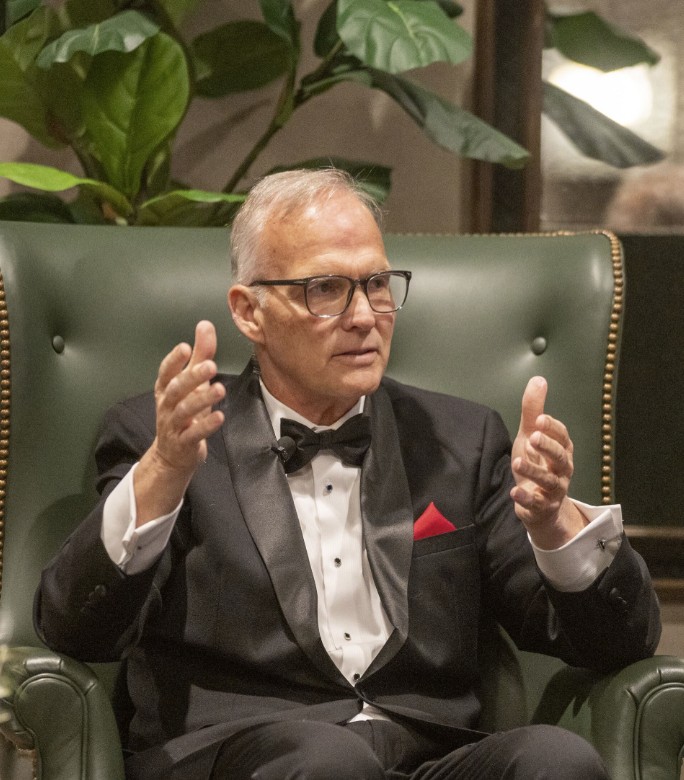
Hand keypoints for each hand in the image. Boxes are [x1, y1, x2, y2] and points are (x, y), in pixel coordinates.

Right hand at [135, 321, 225, 523]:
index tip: (185, 347)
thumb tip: (205, 325)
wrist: (173, 455)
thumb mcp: (192, 383)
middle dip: (192, 376)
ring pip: (185, 410)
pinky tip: (219, 417)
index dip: (174, 360)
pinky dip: (207, 425)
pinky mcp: (184, 442)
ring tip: (219, 389)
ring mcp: (174, 424)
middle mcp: (167, 405)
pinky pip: (194, 433)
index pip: (166, 372)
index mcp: (166, 388)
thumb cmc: (184, 412)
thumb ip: (200, 355)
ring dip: (202, 399)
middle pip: (176, 389)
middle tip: (210, 365)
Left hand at [510, 376, 585, 548]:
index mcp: (561, 450)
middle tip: (533, 437)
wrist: (539, 504)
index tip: (540, 419)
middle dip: (548, 447)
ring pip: (548, 481)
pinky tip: (515, 492)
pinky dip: (526, 499)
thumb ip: (534, 411)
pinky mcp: (541, 507)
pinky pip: (536, 503)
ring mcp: (553, 490)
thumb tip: (538, 379)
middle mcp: (561, 470)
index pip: (563, 437)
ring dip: (534, 471)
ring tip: (518, 461)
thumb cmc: (537, 463)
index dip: (553, 429)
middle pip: (561, 459)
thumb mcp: (531, 435)